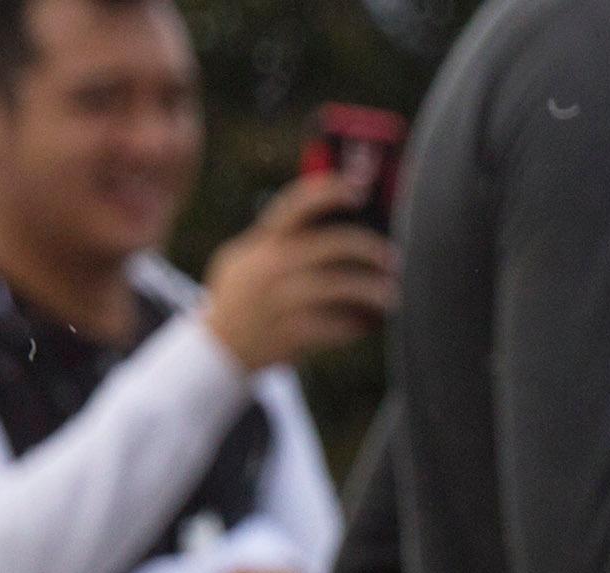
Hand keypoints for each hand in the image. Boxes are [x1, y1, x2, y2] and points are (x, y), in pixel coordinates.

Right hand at [199, 173, 393, 373]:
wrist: (218, 348)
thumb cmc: (240, 295)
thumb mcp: (244, 256)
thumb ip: (277, 237)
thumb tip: (327, 213)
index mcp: (263, 243)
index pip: (295, 205)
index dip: (327, 191)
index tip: (358, 187)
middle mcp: (270, 267)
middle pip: (329, 246)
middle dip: (367, 247)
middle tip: (392, 257)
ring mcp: (279, 302)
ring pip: (336, 287)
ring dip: (370, 290)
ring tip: (391, 295)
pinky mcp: (288, 335)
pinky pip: (332, 327)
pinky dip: (354, 326)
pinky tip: (365, 325)